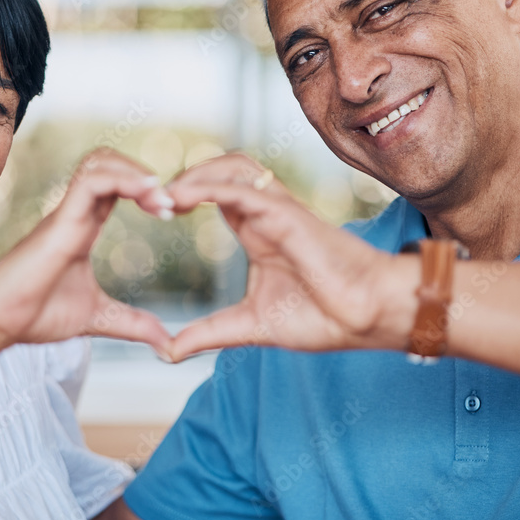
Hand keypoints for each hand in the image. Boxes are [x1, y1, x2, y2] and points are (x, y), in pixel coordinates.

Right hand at [0, 148, 173, 356]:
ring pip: (99, 163)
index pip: (114, 185)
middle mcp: (75, 213)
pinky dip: (123, 180)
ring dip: (136, 172)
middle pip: (107, 162)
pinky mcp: (60, 222)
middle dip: (142, 172)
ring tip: (162, 199)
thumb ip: (133, 325)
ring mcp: (66, 214)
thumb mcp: (100, 317)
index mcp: (83, 226)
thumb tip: (167, 345)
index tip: (169, 213)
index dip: (145, 189)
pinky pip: (91, 183)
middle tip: (168, 204)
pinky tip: (148, 194)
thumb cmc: (36, 315)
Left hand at [165, 154, 417, 359]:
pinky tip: (182, 197)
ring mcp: (278, 210)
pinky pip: (245, 188)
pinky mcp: (288, 215)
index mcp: (256, 231)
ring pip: (233, 168)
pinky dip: (210, 186)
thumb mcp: (249, 326)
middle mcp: (266, 213)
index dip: (183, 195)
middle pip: (221, 170)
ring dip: (195, 174)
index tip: (154, 213)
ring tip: (164, 196)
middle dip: (185, 176)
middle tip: (151, 199)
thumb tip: (167, 352)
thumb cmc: (322, 317)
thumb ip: (208, 333)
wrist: (368, 318)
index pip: (215, 194)